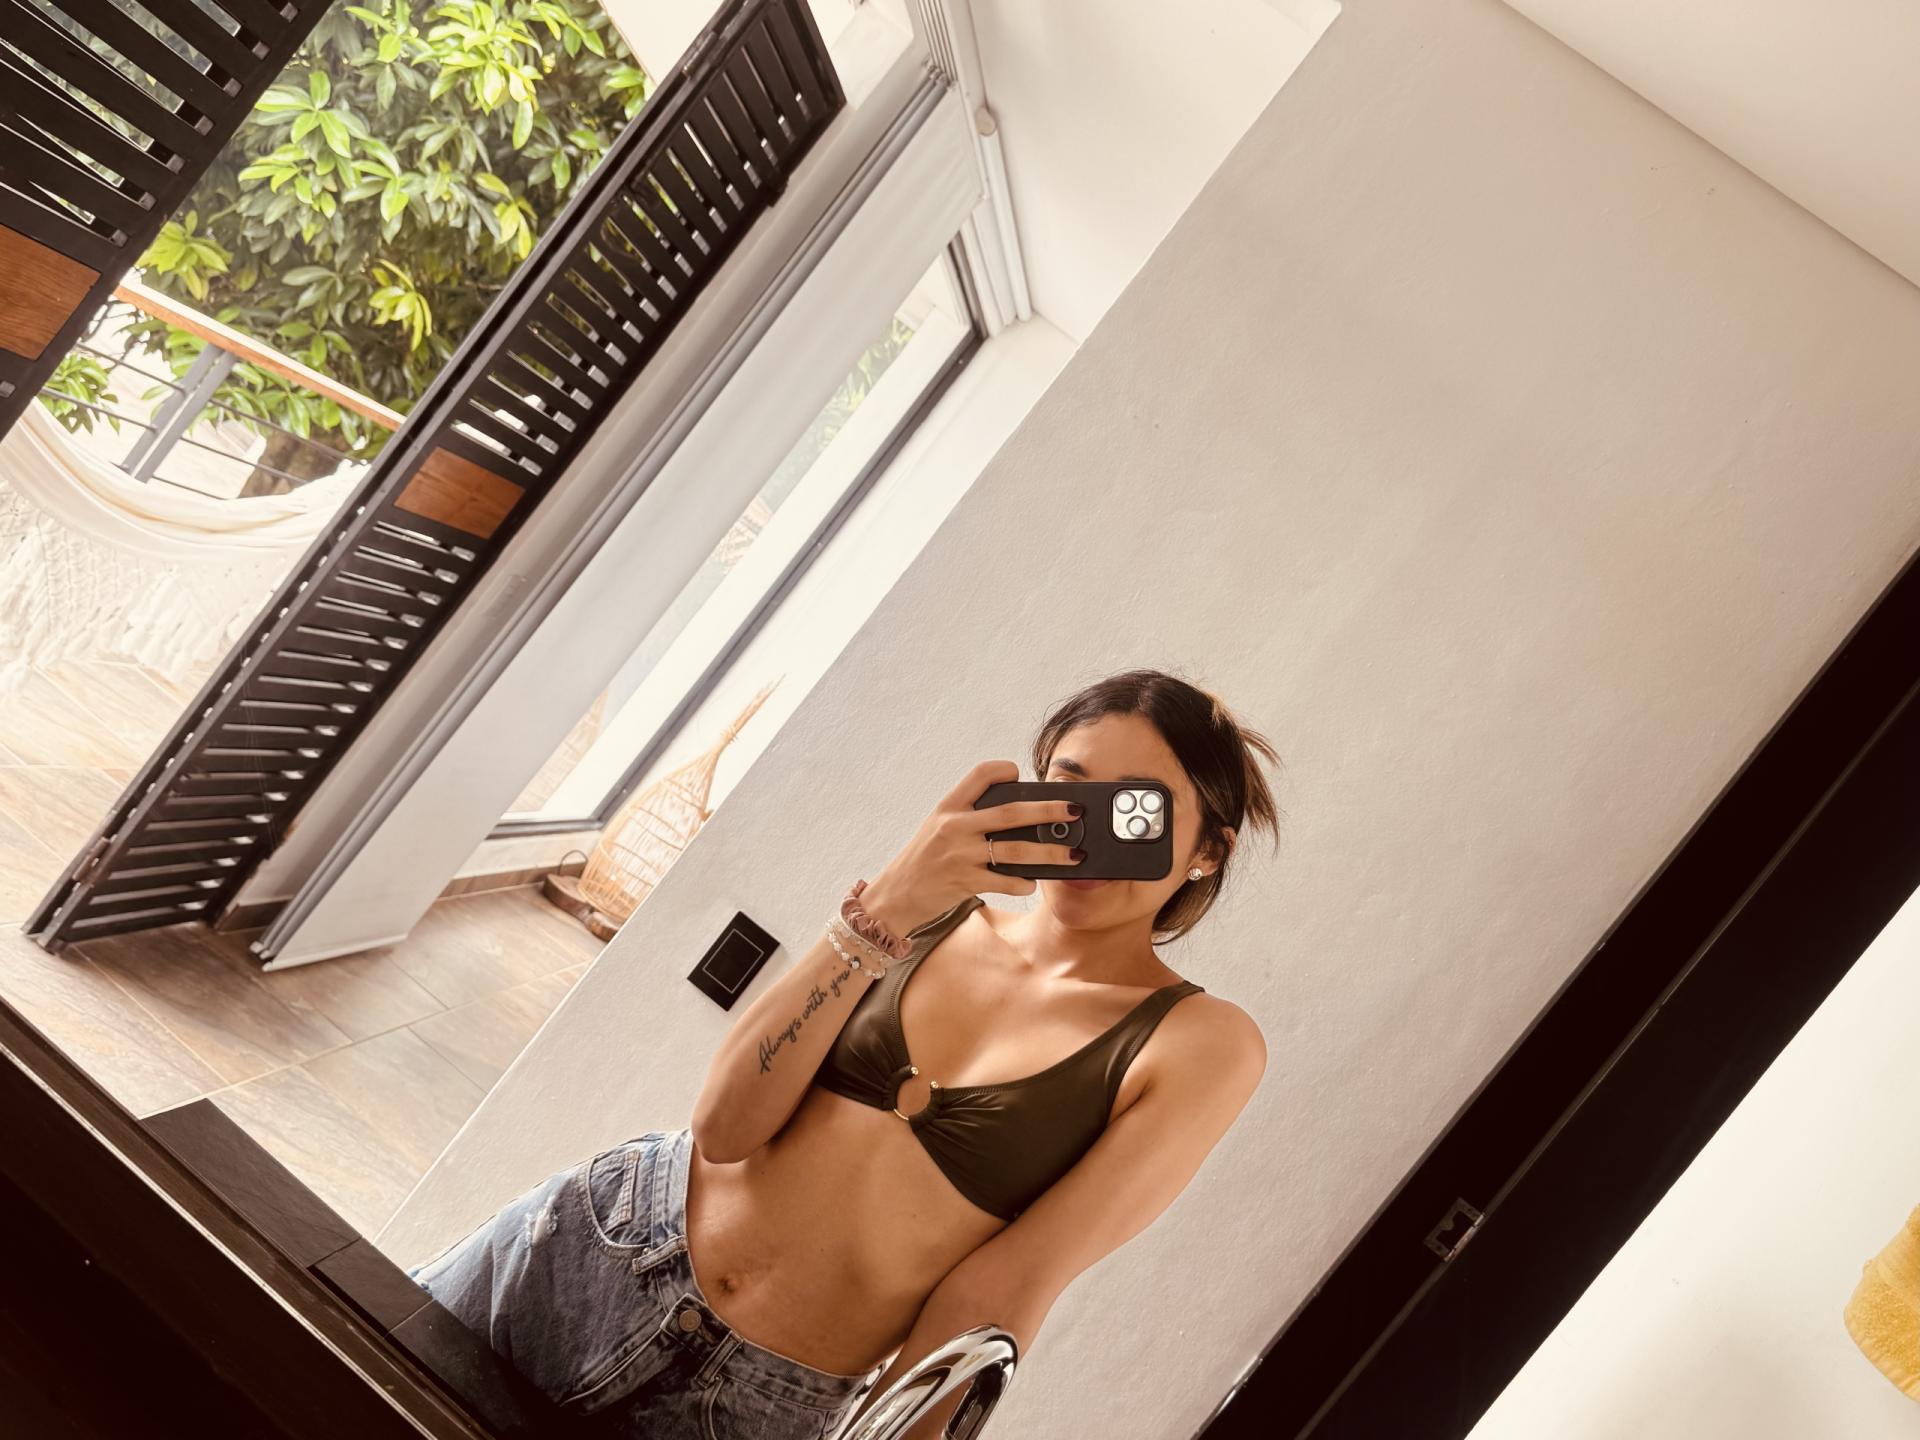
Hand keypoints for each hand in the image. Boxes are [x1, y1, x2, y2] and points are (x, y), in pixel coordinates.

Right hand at [859, 760, 1082, 935]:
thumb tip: (1019, 817)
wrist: (895, 896)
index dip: (1003, 770)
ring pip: (1016, 851)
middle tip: (1074, 810)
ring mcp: (961, 855)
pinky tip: (1033, 883)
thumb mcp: (938, 827)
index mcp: (949, 807)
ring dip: (1050, 852)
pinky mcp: (965, 882)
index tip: (1020, 773)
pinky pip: (1004, 881)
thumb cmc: (923, 860)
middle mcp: (955, 827)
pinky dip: (1024, 883)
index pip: (980, 774)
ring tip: (1072, 854)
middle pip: (1012, 812)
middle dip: (1049, 810)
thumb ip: (970, 818)